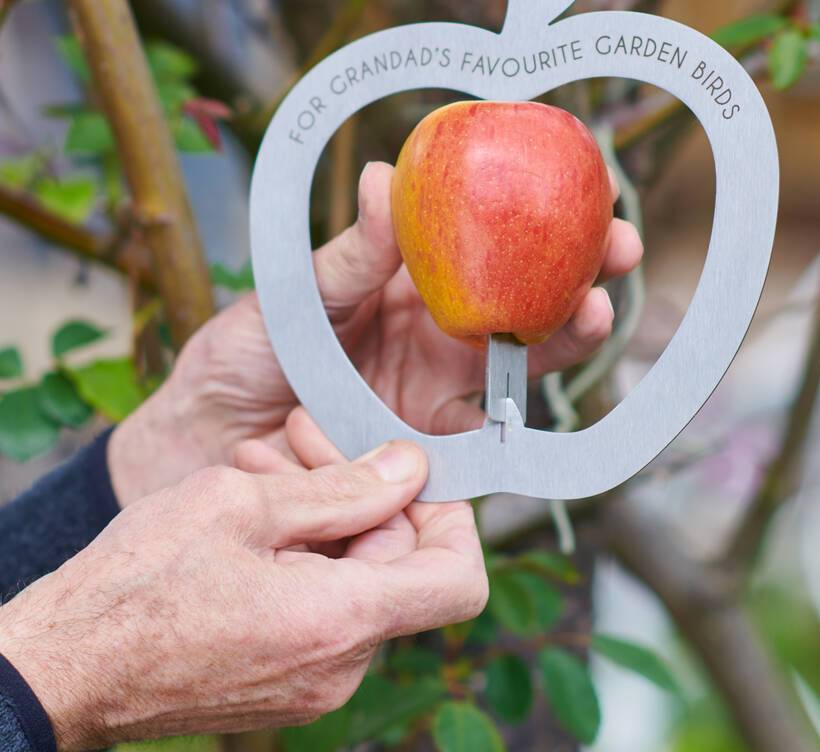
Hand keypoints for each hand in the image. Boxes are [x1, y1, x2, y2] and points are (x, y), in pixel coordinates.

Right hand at [0, 441, 486, 749]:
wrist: (59, 666)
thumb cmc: (136, 584)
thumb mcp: (243, 504)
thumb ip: (343, 486)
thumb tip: (410, 466)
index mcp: (340, 621)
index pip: (459, 578)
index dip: (449, 517)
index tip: (403, 474)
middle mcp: (340, 666)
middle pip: (399, 562)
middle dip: (358, 489)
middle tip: (300, 440)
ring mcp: (312, 682)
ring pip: (356, 576)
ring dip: (321, 511)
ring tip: (260, 466)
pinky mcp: (284, 681)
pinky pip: (323, 605)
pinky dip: (302, 553)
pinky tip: (253, 508)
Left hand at [109, 160, 642, 503]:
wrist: (196, 445)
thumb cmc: (237, 359)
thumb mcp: (289, 299)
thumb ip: (345, 257)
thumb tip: (380, 177)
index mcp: (408, 288)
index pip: (487, 249)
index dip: (537, 224)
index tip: (581, 190)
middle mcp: (436, 338)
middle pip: (526, 306)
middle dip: (580, 275)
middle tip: (619, 249)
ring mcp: (437, 397)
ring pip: (521, 368)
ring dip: (564, 340)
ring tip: (595, 312)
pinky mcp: (427, 455)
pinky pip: (481, 445)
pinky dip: (513, 429)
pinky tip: (537, 404)